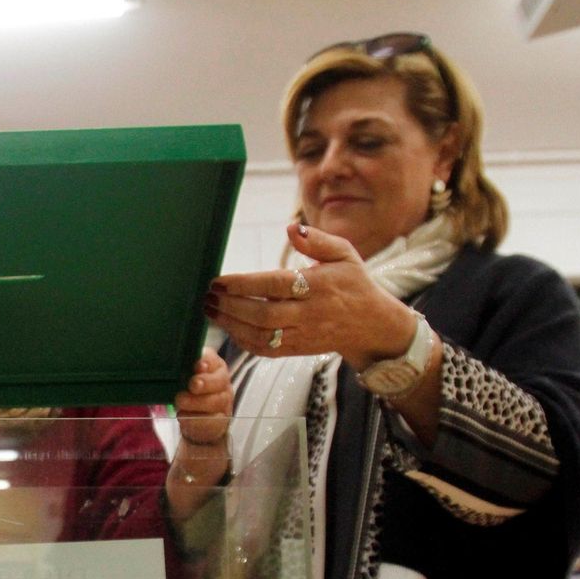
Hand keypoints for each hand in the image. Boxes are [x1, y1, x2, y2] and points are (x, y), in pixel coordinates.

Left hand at [174, 347, 231, 445]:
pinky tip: (182, 416)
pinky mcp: (220, 421)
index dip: (206, 361)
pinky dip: (195, 419)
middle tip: (192, 385)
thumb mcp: (181, 376)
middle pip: (219, 380)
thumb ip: (180, 367)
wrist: (194, 418)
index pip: (212, 359)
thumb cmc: (187, 390)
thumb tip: (168, 357)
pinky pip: (212, 421)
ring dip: (197, 402)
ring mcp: (224, 402)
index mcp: (213, 366)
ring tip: (180, 401)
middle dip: (206, 382)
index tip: (198, 366)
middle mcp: (222, 382)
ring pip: (216, 401)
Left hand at [203, 223, 414, 369]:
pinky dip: (243, 341)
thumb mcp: (344, 254)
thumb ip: (317, 240)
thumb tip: (290, 228)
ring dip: (231, 325)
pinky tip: (229, 327)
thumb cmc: (352, 283)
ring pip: (262, 336)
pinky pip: (266, 350)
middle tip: (208, 297)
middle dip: (231, 307)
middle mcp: (311, 313)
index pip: (275, 285)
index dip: (244, 284)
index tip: (218, 280)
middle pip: (264, 314)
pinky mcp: (298, 349)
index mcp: (320, 286)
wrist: (371, 324)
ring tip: (210, 311)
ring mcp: (304, 334)